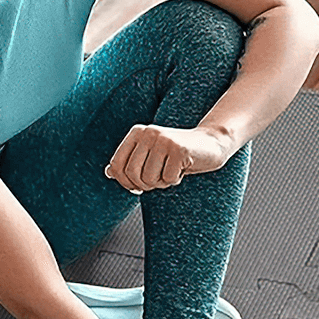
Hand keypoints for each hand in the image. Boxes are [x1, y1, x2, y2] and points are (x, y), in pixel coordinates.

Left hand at [103, 124, 231, 194]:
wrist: (210, 144)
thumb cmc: (176, 154)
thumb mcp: (150, 156)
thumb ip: (129, 162)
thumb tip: (108, 172)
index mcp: (137, 132)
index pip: (116, 165)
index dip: (125, 182)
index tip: (138, 186)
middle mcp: (148, 132)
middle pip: (132, 174)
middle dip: (145, 185)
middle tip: (158, 180)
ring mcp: (163, 140)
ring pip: (149, 178)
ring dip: (162, 182)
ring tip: (171, 171)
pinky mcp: (179, 149)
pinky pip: (168, 179)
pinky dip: (175, 180)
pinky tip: (182, 168)